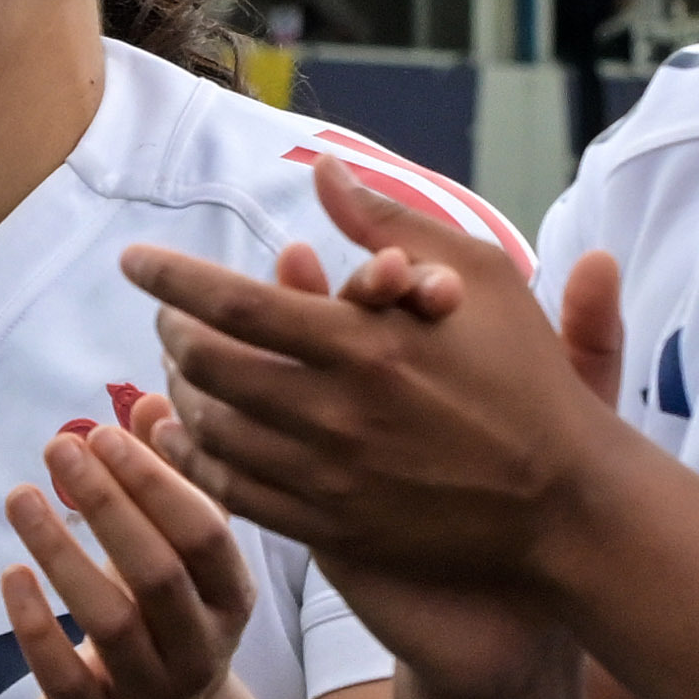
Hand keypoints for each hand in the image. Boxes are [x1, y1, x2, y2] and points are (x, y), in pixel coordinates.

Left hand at [0, 399, 263, 698]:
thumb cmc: (166, 620)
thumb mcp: (177, 554)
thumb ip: (170, 479)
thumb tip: (153, 400)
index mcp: (231, 599)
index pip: (203, 535)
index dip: (156, 482)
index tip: (106, 434)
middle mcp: (200, 650)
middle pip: (158, 572)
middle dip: (108, 502)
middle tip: (60, 446)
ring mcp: (149, 695)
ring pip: (109, 619)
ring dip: (59, 550)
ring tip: (20, 496)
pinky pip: (63, 674)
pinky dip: (35, 622)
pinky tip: (12, 574)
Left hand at [128, 160, 636, 600]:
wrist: (563, 505)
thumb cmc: (529, 379)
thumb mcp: (481, 276)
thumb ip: (390, 223)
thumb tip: (325, 169)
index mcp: (363, 343)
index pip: (233, 303)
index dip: (171, 278)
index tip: (135, 261)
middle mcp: (333, 414)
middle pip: (206, 367)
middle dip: (170, 331)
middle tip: (167, 313)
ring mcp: (327, 479)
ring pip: (211, 433)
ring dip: (179, 393)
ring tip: (178, 366)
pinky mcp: (329, 529)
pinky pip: (233, 494)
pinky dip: (195, 460)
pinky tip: (186, 435)